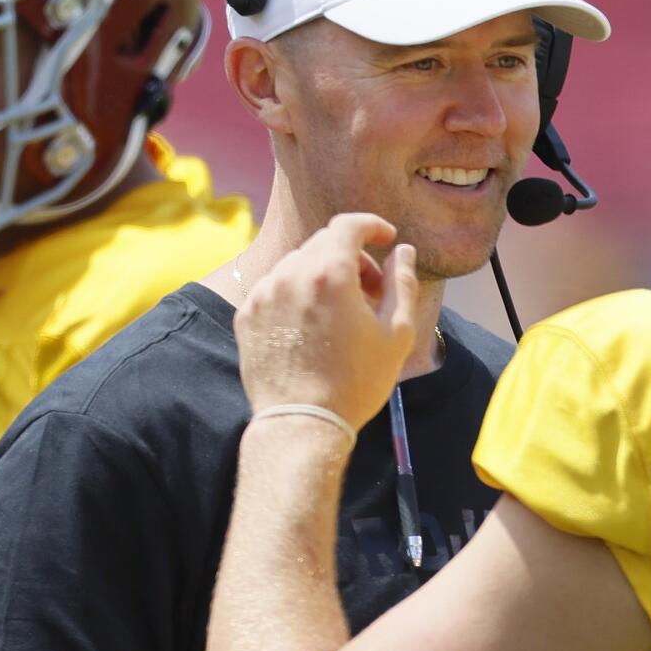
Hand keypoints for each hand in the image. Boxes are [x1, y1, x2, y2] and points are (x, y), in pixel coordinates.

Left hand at [235, 214, 418, 428]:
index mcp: (329, 273)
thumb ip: (402, 282)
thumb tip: (403, 251)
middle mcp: (290, 274)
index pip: (349, 225)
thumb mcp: (395, 333)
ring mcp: (263, 294)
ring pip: (298, 265)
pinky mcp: (247, 314)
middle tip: (371, 290)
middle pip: (324, 243)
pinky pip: (276, 288)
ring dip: (323, 275)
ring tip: (341, 312)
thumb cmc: (356, 383)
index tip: (386, 238)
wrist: (302, 424)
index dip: (372, 225)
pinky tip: (312, 326)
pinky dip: (297, 294)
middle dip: (352, 257)